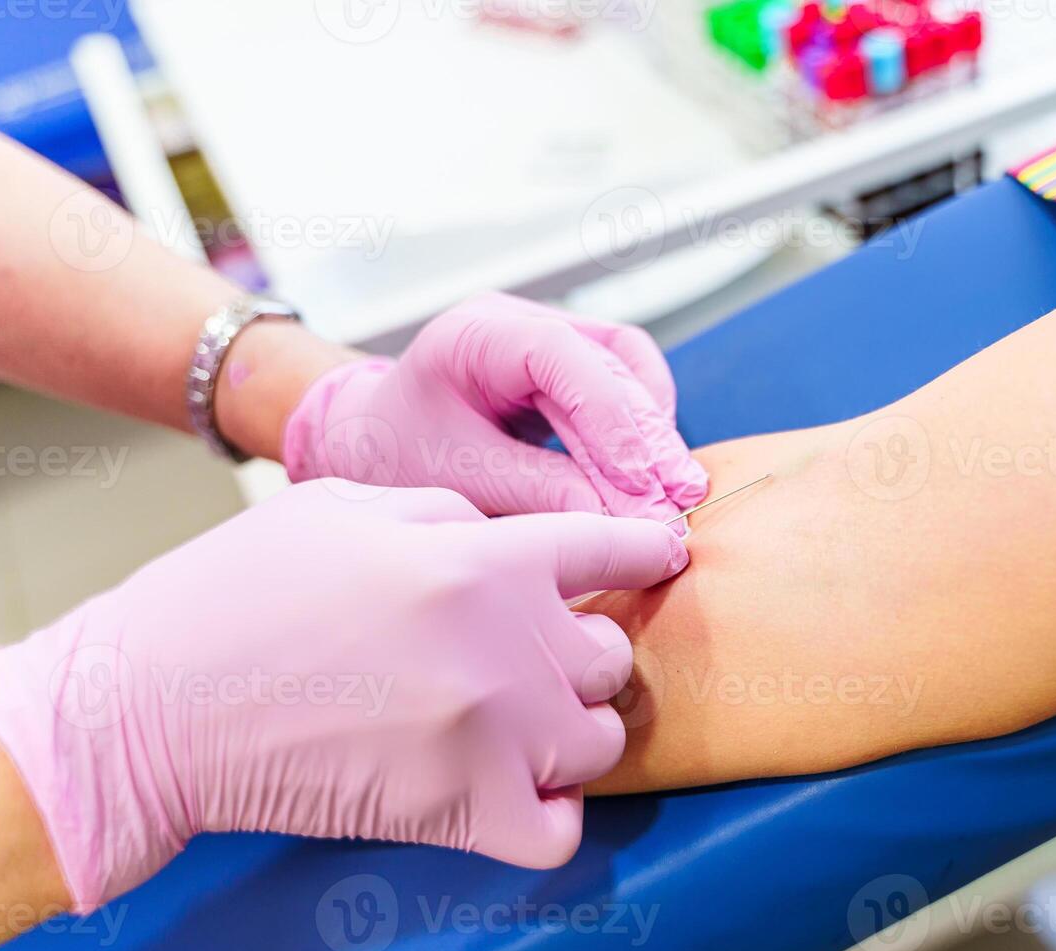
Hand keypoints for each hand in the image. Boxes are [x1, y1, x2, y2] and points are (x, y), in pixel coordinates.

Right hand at [0, 480, 687, 911]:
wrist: (156, 701)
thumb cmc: (239, 590)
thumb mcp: (350, 504)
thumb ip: (451, 513)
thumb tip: (503, 538)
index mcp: (485, 557)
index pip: (614, 549)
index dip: (645, 551)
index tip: (660, 558)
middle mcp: (510, 643)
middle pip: (610, 655)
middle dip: (576, 654)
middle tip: (527, 658)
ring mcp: (496, 734)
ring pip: (598, 741)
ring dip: (566, 733)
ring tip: (515, 725)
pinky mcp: (462, 813)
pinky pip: (562, 830)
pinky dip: (549, 815)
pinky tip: (511, 791)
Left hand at [282, 293, 707, 519]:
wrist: (374, 442)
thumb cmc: (400, 455)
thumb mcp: (460, 478)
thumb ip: (539, 492)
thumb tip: (622, 524)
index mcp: (474, 334)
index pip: (560, 356)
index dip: (608, 417)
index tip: (640, 480)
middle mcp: (518, 322)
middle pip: (605, 365)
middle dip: (647, 435)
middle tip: (681, 495)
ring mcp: (547, 338)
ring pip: (626, 371)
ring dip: (655, 433)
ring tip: (680, 492)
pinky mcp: (567, 368)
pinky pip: (623, 386)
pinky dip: (642, 429)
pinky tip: (655, 472)